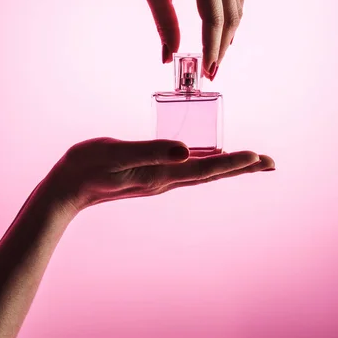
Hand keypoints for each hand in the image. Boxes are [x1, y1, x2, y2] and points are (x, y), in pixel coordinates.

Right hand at [48, 138, 274, 213]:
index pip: (205, 169)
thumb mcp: (119, 154)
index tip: (259, 158)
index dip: (233, 163)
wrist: (67, 187)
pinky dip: (208, 164)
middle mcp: (166, 179)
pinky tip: (210, 159)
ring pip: (203, 172)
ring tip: (251, 162)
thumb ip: (152, 151)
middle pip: (212, 173)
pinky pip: (189, 169)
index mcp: (161, 174)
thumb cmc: (89, 165)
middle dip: (242, 168)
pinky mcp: (152, 174)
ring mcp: (160, 179)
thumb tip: (186, 151)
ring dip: (229, 166)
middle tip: (270, 163)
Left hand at [114, 0, 243, 78]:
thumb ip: (165, 25)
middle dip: (222, 47)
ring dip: (228, 34)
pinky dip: (229, 18)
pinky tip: (221, 32)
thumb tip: (169, 56)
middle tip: (211, 71)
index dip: (211, 48)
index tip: (207, 70)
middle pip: (230, 17)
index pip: (213, 20)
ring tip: (216, 57)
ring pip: (235, 9)